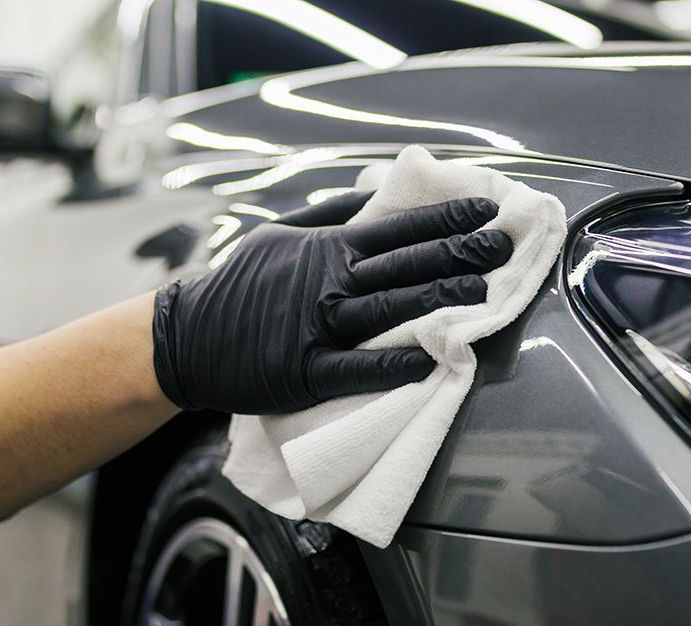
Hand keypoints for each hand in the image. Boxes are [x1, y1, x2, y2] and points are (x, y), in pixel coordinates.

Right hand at [151, 191, 512, 413]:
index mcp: (328, 249)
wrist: (187, 337)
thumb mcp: (280, 233)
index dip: (447, 219)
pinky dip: (396, 363)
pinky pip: (358, 367)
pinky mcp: (306, 370)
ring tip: (485, 296)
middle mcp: (328, 283)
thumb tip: (377, 189)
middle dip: (460, 255)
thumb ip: (331, 214)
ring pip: (391, 309)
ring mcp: (318, 327)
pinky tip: (433, 359)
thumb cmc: (242, 285)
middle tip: (504, 249)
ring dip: (441, 301)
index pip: (400, 228)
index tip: (487, 212)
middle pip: (406, 265)